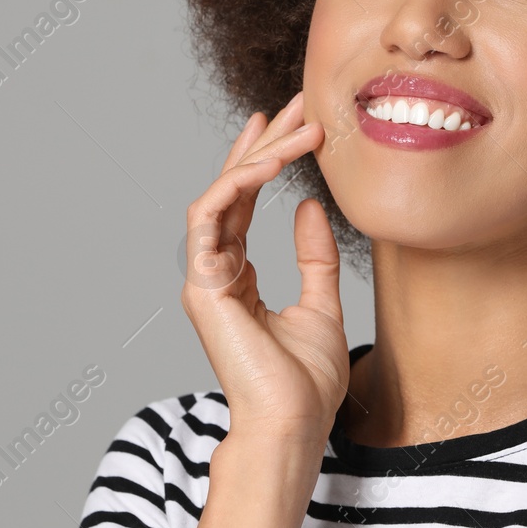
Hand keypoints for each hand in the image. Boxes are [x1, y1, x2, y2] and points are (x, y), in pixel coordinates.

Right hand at [179, 90, 347, 444]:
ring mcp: (205, 277)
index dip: (267, 160)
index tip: (295, 124)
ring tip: (299, 125)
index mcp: (237, 277)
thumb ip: (314, 258)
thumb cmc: (306, 383)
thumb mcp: (322, 307)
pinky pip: (211, 215)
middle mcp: (216, 271)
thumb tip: (310, 207)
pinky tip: (272, 160)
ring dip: (258, 154)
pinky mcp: (204, 283)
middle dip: (263, 142)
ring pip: (221, 194)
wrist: (293, 424)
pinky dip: (237, 182)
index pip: (245, 203)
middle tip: (296, 104)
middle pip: (232, 189)